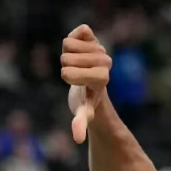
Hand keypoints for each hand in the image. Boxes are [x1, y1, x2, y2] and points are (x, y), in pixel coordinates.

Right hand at [61, 24, 112, 143]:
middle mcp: (105, 63)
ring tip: (79, 63)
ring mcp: (101, 48)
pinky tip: (80, 49)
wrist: (93, 82)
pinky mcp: (95, 36)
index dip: (68, 77)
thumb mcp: (84, 110)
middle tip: (77, 73)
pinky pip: (81, 31)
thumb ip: (81, 122)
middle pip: (66, 58)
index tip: (77, 84)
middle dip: (66, 66)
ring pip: (68, 44)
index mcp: (102, 79)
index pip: (69, 73)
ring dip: (69, 54)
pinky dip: (75, 38)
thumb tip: (78, 140)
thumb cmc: (87, 98)